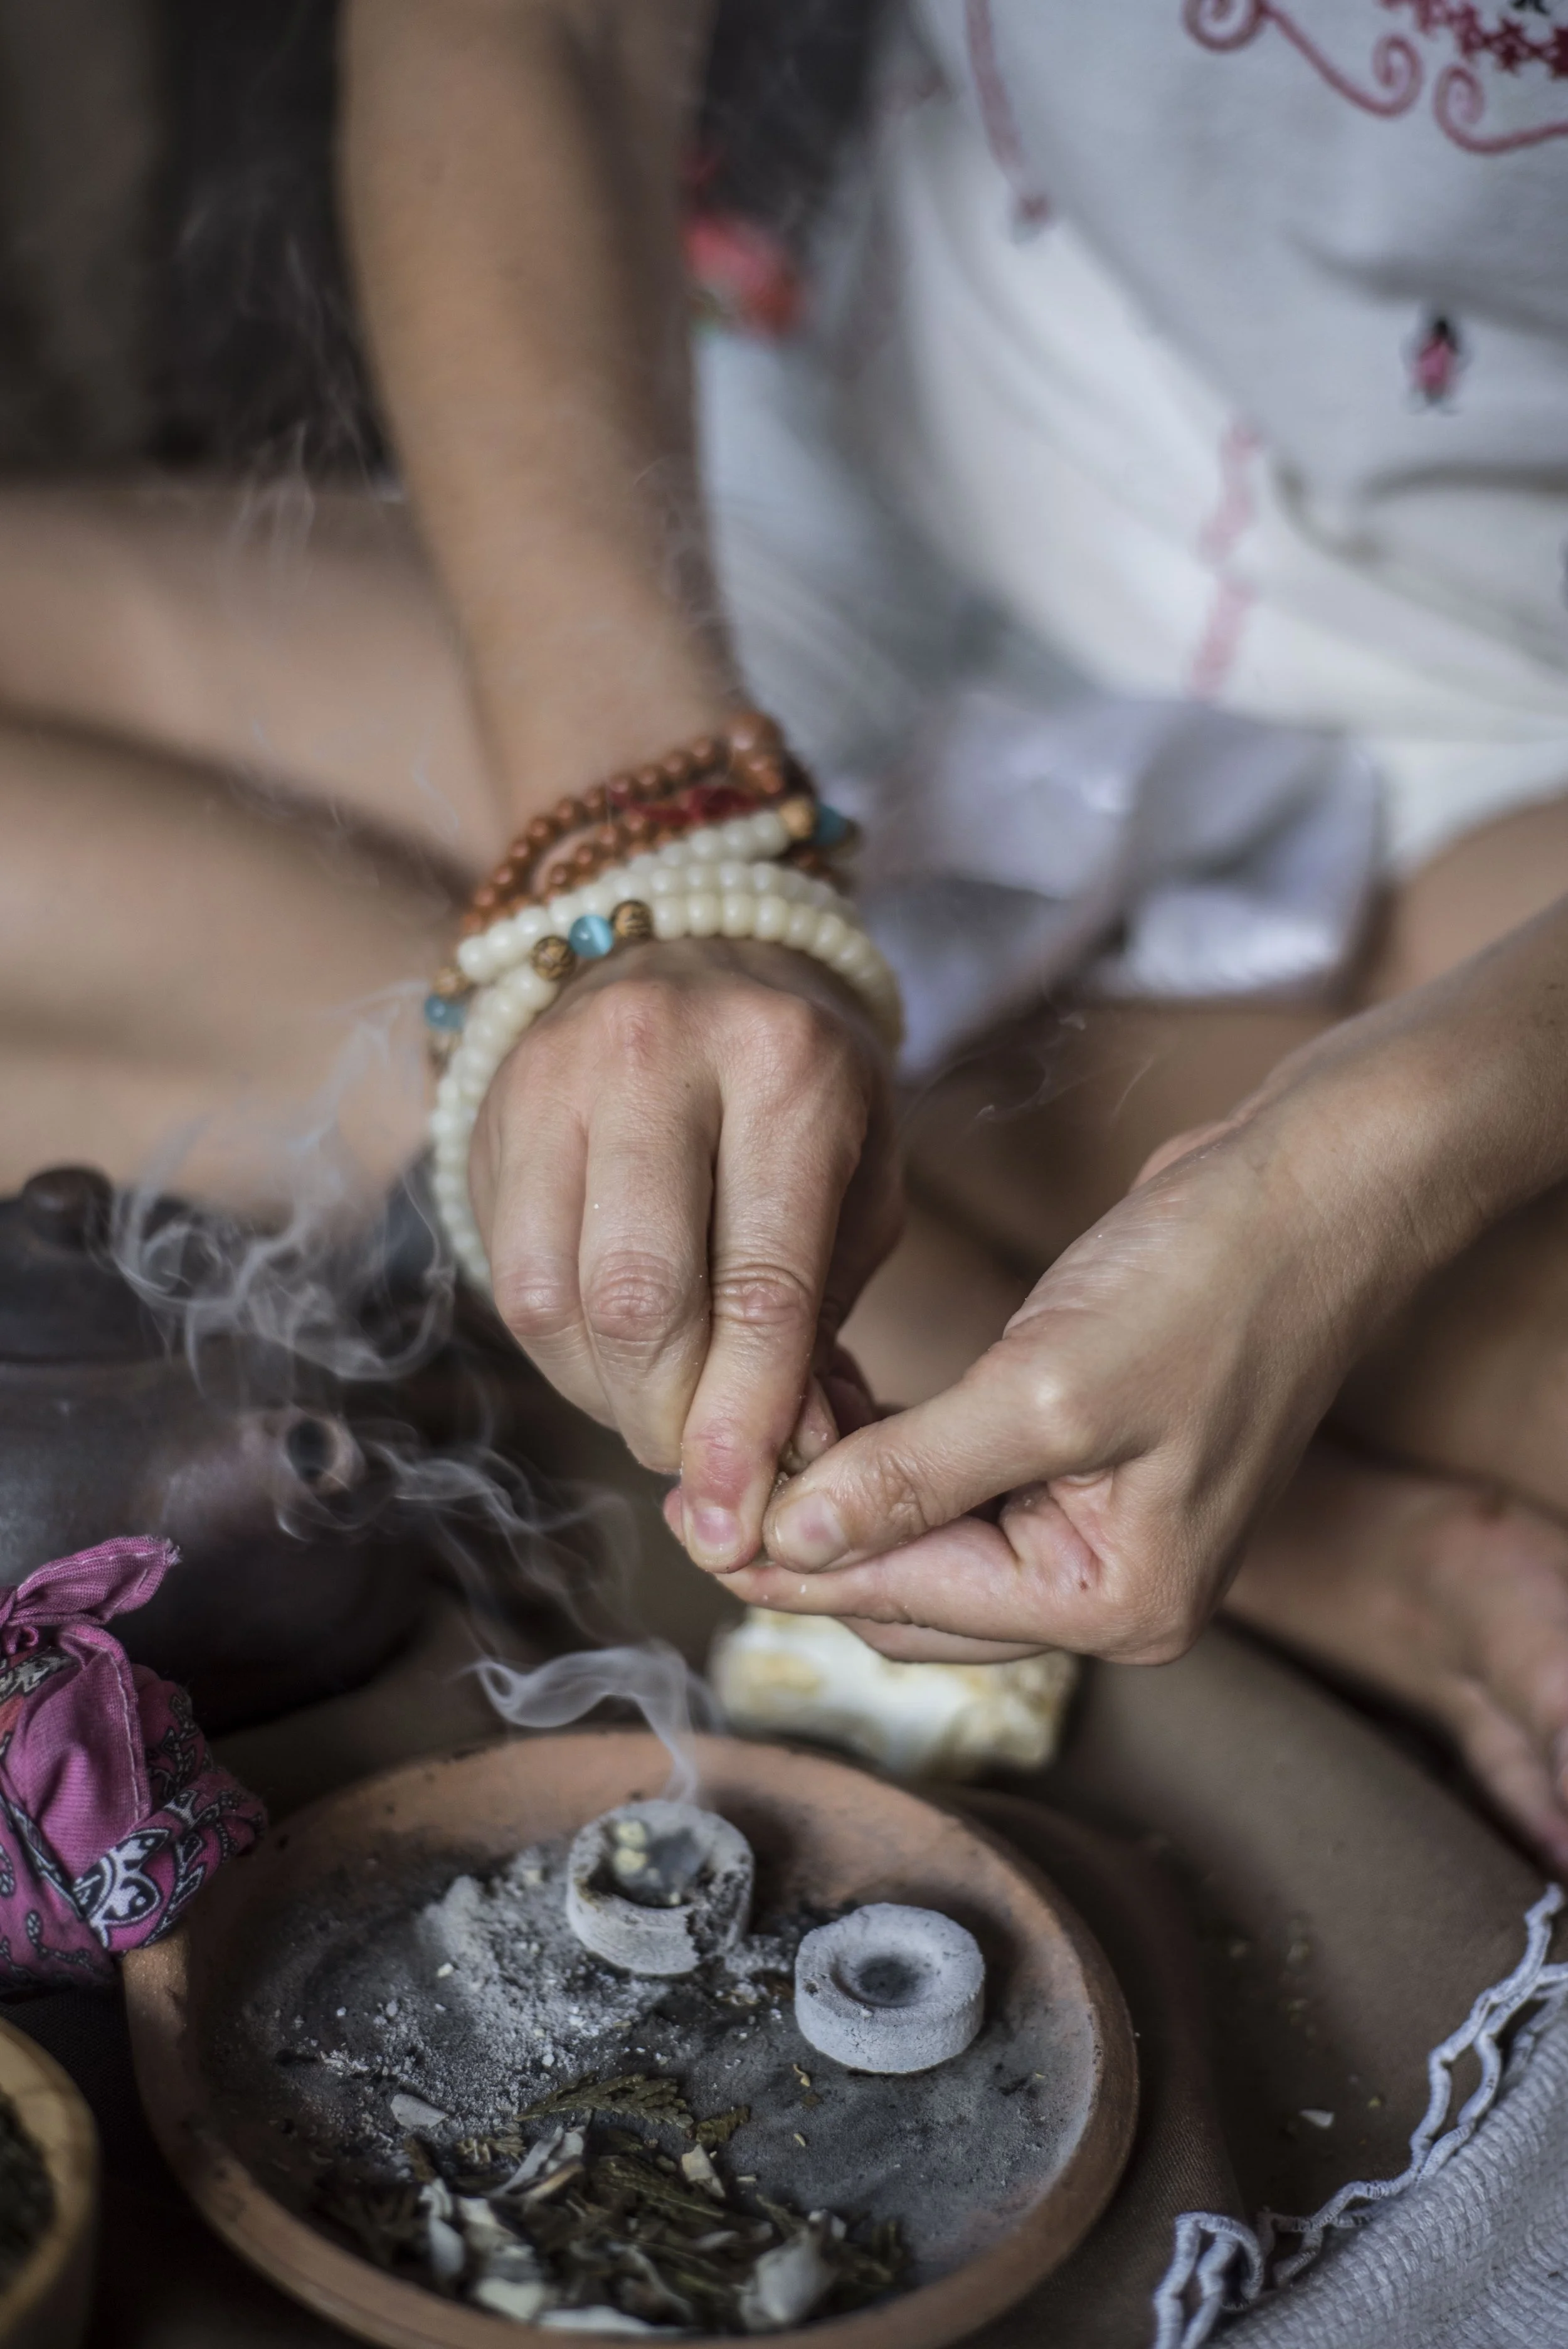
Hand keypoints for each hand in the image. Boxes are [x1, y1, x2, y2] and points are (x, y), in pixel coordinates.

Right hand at [467, 937, 899, 1568]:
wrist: (696, 958)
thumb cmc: (802, 1094)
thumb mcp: (860, 1183)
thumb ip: (825, 1318)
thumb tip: (786, 1463)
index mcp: (784, 1068)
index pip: (759, 1284)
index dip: (747, 1420)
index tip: (744, 1519)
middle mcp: (658, 1057)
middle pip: (638, 1299)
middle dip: (670, 1419)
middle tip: (703, 1473)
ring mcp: (558, 1076)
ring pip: (554, 1299)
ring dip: (608, 1397)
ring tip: (661, 1415)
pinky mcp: (492, 1111)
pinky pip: (510, 1277)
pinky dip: (563, 1355)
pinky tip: (612, 1363)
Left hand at [726, 1091, 1416, 1662]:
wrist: (1312, 1190)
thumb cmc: (1211, 1281)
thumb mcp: (1048, 1389)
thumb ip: (913, 1475)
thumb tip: (790, 1538)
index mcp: (1117, 1600)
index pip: (910, 1601)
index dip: (794, 1558)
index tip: (691, 1518)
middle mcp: (1111, 1586)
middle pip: (910, 1586)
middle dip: (809, 1525)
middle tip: (710, 1462)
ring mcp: (1100, 1523)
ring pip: (924, 1533)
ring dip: (842, 1480)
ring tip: (758, 1414)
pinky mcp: (1084, 1457)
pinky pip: (957, 1479)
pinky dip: (891, 1444)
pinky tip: (832, 1394)